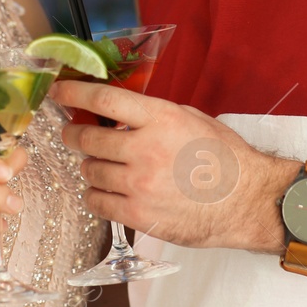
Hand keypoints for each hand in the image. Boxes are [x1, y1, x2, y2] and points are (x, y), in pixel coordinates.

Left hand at [49, 80, 296, 252]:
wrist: (247, 201)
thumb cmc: (224, 159)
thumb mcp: (191, 119)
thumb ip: (152, 115)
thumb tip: (117, 112)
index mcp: (160, 119)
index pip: (104, 99)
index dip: (74, 92)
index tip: (59, 90)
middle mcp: (145, 149)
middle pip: (88, 138)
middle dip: (74, 134)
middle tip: (73, 134)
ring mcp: (140, 184)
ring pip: (90, 172)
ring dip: (90, 167)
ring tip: (101, 166)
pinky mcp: (139, 215)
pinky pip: (97, 203)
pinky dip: (95, 195)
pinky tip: (105, 192)